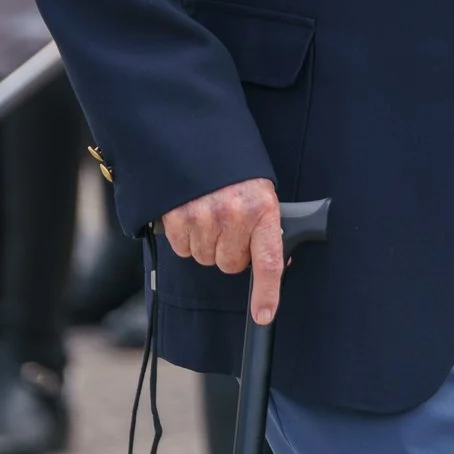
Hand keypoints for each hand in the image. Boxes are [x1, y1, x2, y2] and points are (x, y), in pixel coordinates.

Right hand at [160, 176, 284, 325]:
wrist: (199, 138)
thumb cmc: (235, 172)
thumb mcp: (261, 193)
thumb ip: (266, 228)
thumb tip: (276, 265)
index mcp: (263, 208)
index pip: (269, 261)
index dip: (267, 293)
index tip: (264, 315)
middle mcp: (234, 215)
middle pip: (230, 264)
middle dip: (230, 252)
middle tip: (230, 226)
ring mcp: (204, 216)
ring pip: (205, 258)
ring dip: (207, 244)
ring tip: (211, 215)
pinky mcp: (177, 217)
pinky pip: (182, 249)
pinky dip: (186, 237)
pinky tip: (193, 215)